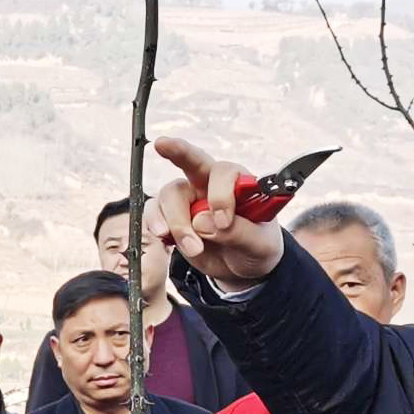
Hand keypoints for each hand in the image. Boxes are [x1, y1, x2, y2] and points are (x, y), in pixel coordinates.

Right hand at [146, 137, 286, 286]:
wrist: (243, 268)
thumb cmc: (256, 247)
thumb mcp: (260, 244)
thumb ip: (238, 232)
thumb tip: (202, 222)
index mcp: (237, 183)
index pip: (224, 173)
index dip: (221, 195)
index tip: (224, 222)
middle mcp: (209, 185)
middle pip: (190, 161)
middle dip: (176, 150)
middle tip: (162, 145)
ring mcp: (188, 200)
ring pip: (169, 194)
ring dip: (176, 222)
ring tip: (194, 248)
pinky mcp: (171, 218)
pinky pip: (154, 212)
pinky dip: (155, 223)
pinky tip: (164, 238)